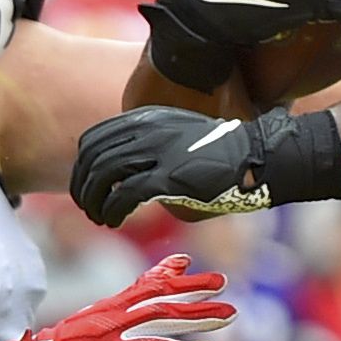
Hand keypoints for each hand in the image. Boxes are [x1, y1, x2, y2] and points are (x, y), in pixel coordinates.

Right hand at [0, 254, 231, 340]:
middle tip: (231, 313)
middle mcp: (108, 331)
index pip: (152, 292)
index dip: (187, 287)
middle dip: (196, 314)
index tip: (219, 283)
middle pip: (159, 317)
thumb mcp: (100, 312)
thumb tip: (178, 263)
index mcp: (107, 311)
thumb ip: (141, 290)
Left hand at [68, 103, 340, 226]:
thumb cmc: (224, 152)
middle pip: (93, 157)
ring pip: (103, 175)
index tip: (87, 185)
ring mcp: (157, 153)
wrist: (257, 157)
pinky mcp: (168, 177)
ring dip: (93, 201)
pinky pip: (124, 194)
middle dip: (83, 185)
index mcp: (148, 119)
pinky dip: (112, 210)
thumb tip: (130, 173)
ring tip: (99, 218)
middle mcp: (147, 132)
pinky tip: (113, 221)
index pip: (95, 138)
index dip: (84, 165)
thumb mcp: (181, 136)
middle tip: (87, 207)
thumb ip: (153, 147)